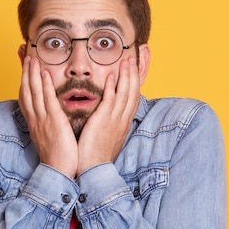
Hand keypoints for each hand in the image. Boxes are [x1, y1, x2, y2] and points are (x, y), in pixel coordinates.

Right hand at [18, 56, 78, 176]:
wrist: (58, 171)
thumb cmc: (58, 156)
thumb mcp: (49, 136)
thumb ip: (49, 122)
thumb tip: (50, 114)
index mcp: (35, 121)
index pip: (26, 95)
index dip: (23, 78)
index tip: (23, 64)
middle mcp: (35, 118)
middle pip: (26, 89)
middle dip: (24, 70)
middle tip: (23, 53)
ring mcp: (43, 120)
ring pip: (34, 92)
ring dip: (32, 73)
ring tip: (31, 57)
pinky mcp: (54, 122)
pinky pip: (47, 101)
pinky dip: (44, 86)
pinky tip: (44, 73)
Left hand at [76, 57, 140, 174]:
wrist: (93, 170)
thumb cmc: (96, 155)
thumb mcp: (107, 137)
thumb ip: (109, 124)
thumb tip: (108, 116)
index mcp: (123, 123)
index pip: (134, 98)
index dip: (135, 82)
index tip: (135, 69)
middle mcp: (122, 120)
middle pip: (133, 93)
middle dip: (134, 74)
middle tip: (134, 58)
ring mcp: (114, 121)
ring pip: (125, 94)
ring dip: (126, 76)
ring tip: (126, 61)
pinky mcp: (103, 122)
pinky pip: (110, 101)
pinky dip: (112, 88)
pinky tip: (111, 76)